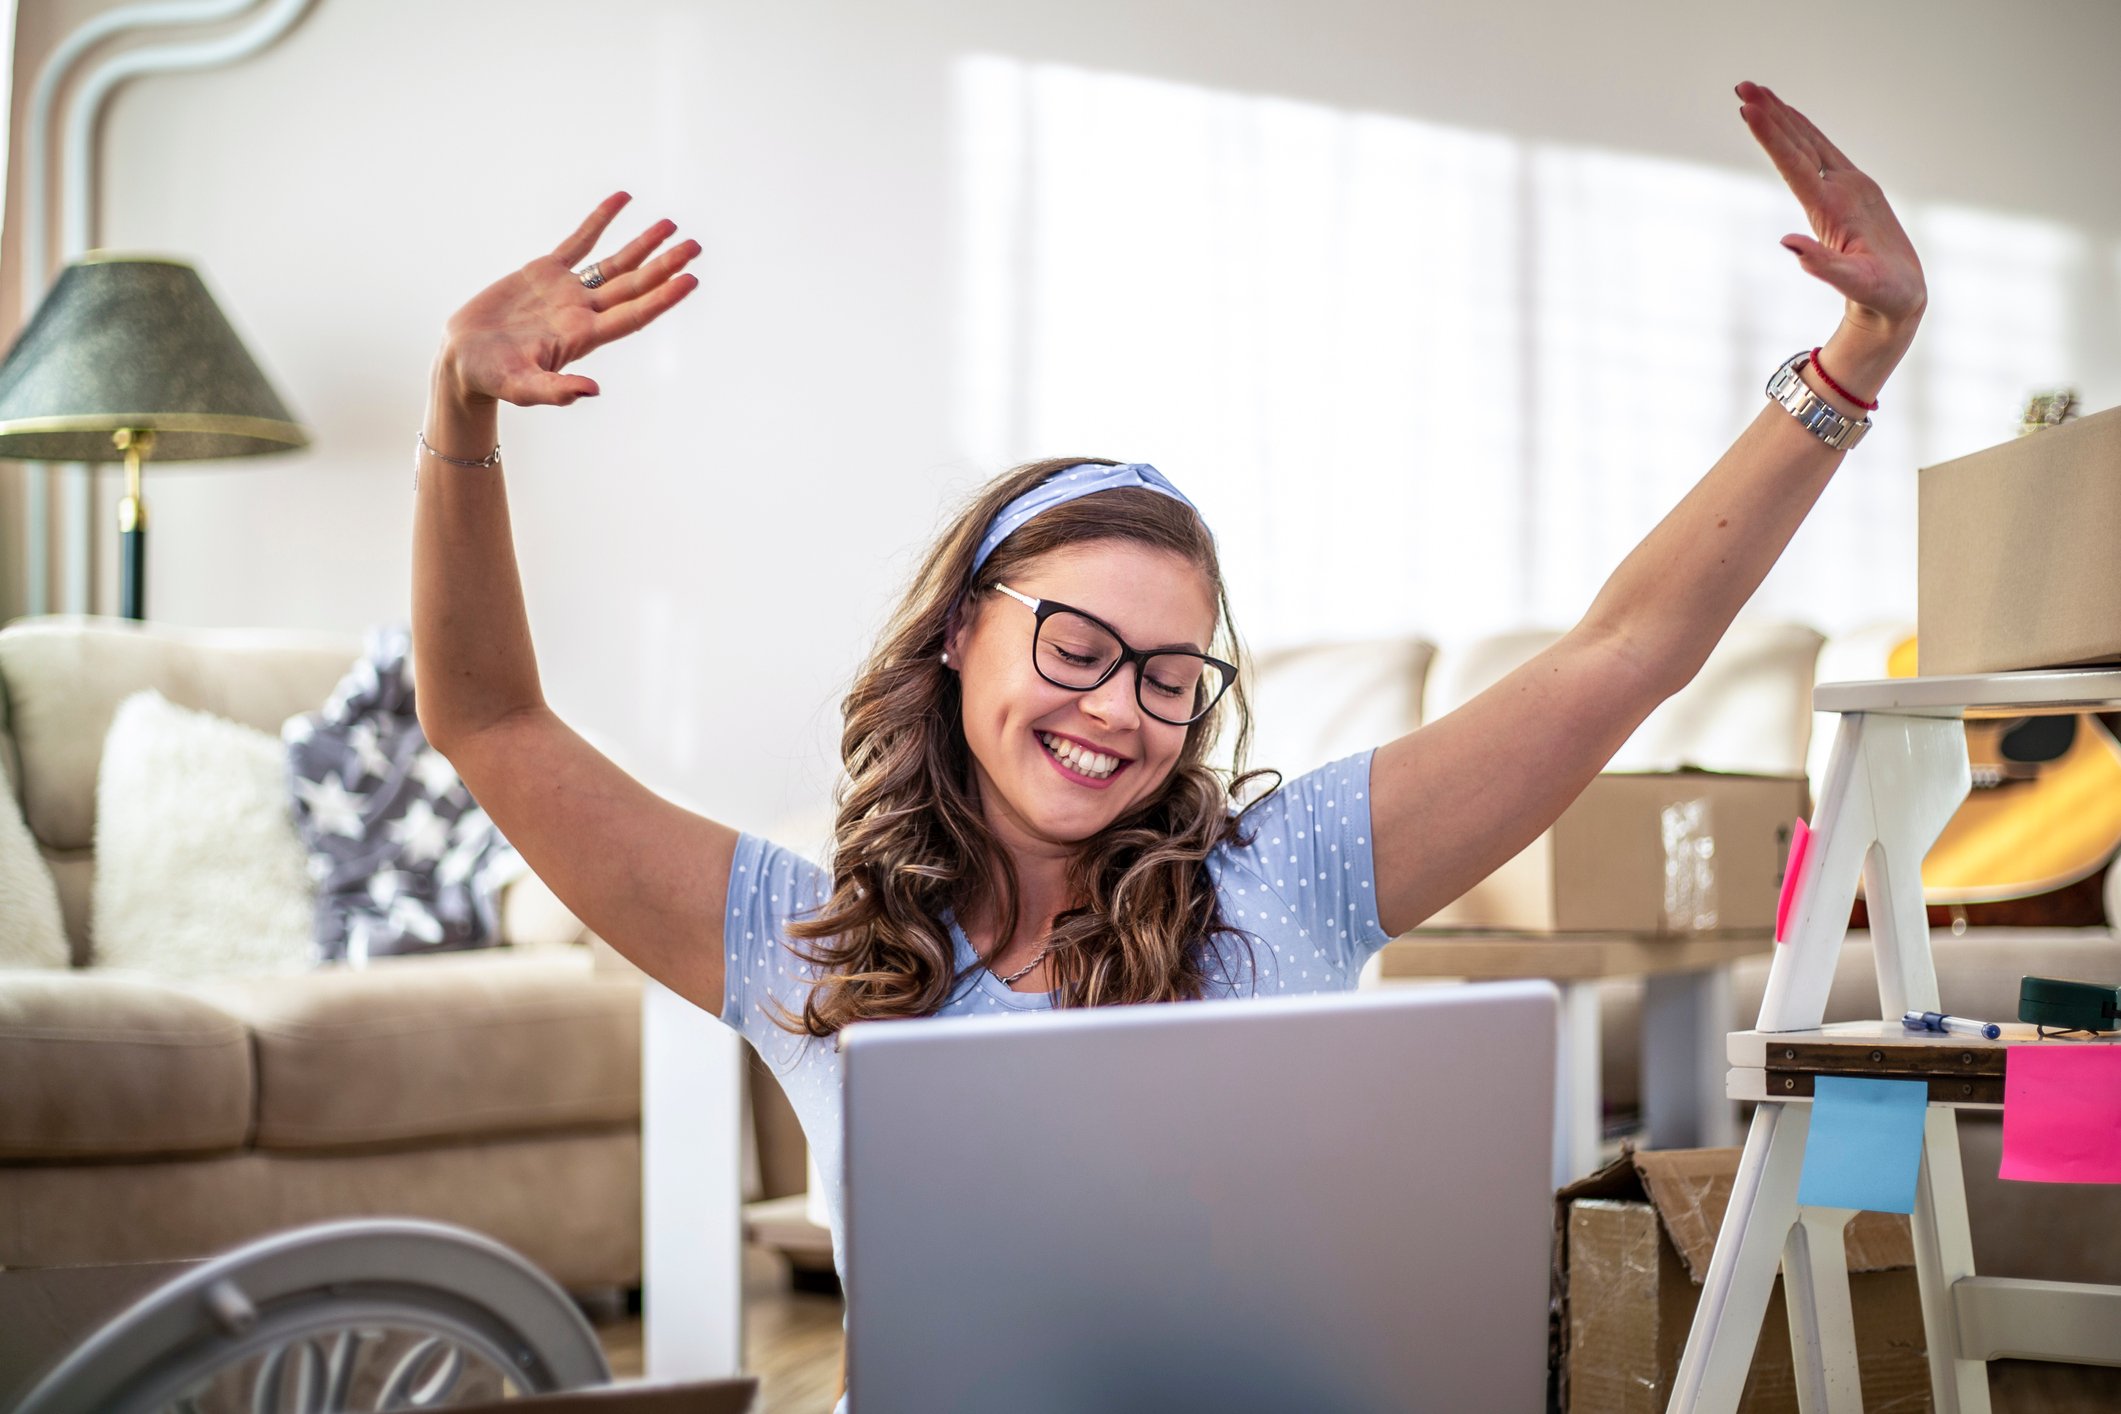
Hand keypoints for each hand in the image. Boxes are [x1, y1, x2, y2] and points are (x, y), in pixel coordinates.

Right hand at [437, 192, 699, 408]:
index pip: (634, 314)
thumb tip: (592, 390)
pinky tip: (622, 200)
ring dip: (643, 245)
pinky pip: (579, 241)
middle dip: (665, 265)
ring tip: (671, 225)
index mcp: (583, 337)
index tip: (690, 279)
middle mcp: (582, 311)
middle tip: (695, 246)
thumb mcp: (523, 389)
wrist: (464, 361)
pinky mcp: (544, 273)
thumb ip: (556, 391)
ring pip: (614, 263)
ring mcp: (566, 291)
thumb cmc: (493, 380)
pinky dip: (600, 221)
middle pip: (634, 285)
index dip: (663, 297)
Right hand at [1737, 82, 1924, 344]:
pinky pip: (1821, 151)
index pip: (1796, 165)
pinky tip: (1788, 120)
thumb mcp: (1856, 285)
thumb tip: (1789, 244)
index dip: (1771, 137)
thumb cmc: (1882, 292)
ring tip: (1757, 92)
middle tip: (1742, 86)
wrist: (1906, 291)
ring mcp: (1852, 184)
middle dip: (1772, 113)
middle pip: (1802, 142)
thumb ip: (1825, 266)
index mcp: (1837, 207)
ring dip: (1784, 115)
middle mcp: (1846, 187)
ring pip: (1812, 142)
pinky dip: (1800, 132)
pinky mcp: (1853, 187)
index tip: (1748, 111)